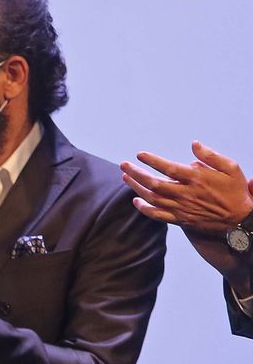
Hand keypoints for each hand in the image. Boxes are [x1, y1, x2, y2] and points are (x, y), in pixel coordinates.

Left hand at [122, 142, 252, 233]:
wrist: (240, 219)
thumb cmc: (236, 191)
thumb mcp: (231, 168)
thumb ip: (211, 156)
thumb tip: (194, 144)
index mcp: (197, 179)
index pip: (168, 168)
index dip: (152, 161)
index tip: (140, 154)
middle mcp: (186, 194)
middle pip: (154, 183)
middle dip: (136, 173)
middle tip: (123, 164)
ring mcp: (181, 208)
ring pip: (152, 198)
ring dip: (136, 187)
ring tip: (125, 177)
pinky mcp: (181, 219)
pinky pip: (158, 215)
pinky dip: (145, 209)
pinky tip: (136, 201)